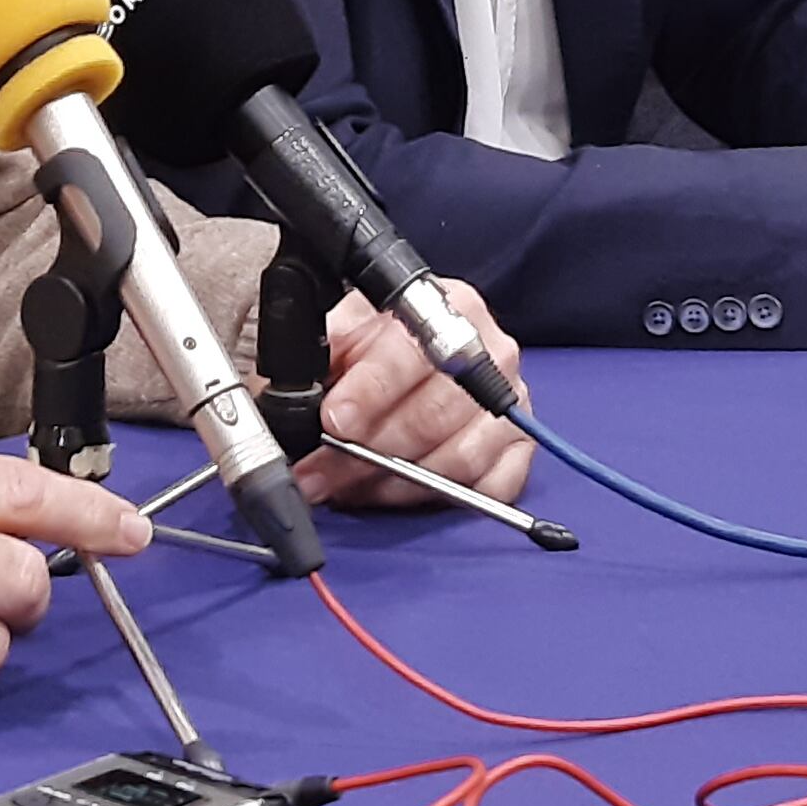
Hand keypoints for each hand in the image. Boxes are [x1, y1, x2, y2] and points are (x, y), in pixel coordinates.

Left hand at [304, 285, 535, 509]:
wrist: (420, 361)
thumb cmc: (380, 348)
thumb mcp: (346, 331)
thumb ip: (321, 348)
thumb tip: (287, 381)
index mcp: (449, 307)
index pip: (414, 353)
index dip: (372, 389)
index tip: (335, 418)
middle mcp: (491, 352)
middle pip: (434, 414)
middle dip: (367, 451)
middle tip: (320, 472)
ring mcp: (510, 403)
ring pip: (457, 457)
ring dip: (394, 482)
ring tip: (349, 487)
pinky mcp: (519, 448)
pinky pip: (490, 487)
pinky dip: (440, 498)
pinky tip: (398, 494)